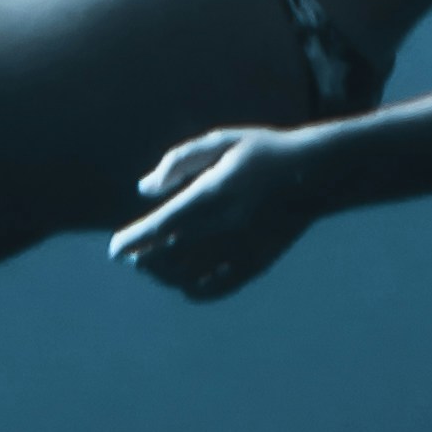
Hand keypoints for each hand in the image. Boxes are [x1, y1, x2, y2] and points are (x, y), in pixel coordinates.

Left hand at [110, 126, 322, 298]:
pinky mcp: (258, 263)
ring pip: (191, 277)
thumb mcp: (221, 141)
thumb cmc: (263, 151)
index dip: (133, 241)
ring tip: (153, 267)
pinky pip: (219, 288)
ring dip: (165, 275)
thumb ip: (178, 162)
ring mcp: (243, 248)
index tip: (115, 249)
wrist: (317, 173)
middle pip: (170, 257)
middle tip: (131, 256)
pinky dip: (195, 290)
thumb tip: (144, 189)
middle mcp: (225, 226)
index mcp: (213, 193)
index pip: (161, 226)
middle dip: (144, 259)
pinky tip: (185, 285)